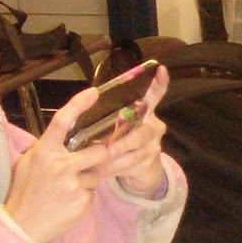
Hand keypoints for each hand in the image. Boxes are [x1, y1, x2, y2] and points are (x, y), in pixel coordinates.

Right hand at [3, 89, 110, 242]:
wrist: (22, 226)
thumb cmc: (25, 192)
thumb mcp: (29, 164)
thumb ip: (48, 149)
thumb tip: (67, 135)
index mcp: (44, 151)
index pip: (63, 120)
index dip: (79, 104)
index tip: (94, 92)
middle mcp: (60, 165)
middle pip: (98, 151)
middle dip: (98, 157)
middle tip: (84, 166)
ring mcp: (73, 183)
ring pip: (96, 173)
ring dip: (88, 180)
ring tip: (67, 190)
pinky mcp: (83, 200)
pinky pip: (93, 191)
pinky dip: (85, 195)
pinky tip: (69, 202)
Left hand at [87, 64, 169, 196]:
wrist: (138, 170)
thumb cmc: (119, 141)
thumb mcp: (114, 126)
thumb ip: (106, 118)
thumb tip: (80, 109)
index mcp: (144, 112)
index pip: (155, 95)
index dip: (159, 83)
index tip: (161, 70)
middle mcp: (153, 127)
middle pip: (143, 133)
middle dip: (125, 142)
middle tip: (108, 150)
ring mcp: (154, 147)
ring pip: (136, 153)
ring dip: (115, 160)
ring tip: (97, 166)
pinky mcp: (149, 164)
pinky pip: (131, 167)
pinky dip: (113, 170)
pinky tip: (100, 172)